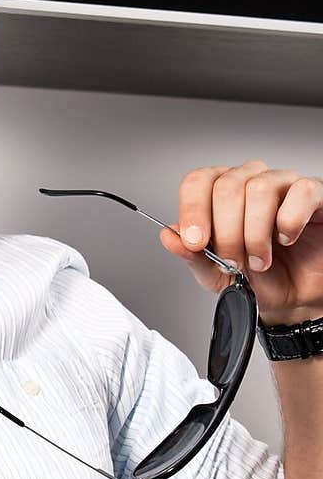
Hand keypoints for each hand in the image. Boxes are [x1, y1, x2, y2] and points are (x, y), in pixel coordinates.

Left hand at [159, 160, 322, 325]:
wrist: (296, 297)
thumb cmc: (260, 279)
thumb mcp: (216, 274)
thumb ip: (192, 255)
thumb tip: (170, 236)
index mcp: (223, 194)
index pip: (199, 181)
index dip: (193, 210)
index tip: (196, 242)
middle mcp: (252, 181)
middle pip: (226, 186)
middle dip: (227, 232)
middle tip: (234, 260)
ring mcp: (284, 184)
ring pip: (259, 188)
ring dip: (256, 234)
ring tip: (260, 259)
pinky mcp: (314, 194)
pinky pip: (300, 192)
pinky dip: (289, 222)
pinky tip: (286, 239)